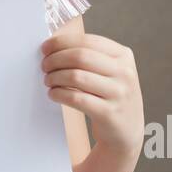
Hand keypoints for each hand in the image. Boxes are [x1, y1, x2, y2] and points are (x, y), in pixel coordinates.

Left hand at [41, 30, 143, 157]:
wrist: (127, 130)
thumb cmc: (112, 95)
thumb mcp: (112, 71)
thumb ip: (91, 56)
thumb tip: (54, 45)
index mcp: (124, 56)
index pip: (88, 41)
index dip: (62, 42)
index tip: (46, 47)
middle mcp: (124, 72)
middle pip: (80, 56)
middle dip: (55, 59)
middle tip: (44, 65)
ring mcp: (118, 93)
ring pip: (76, 76)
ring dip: (55, 77)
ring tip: (48, 80)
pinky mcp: (109, 113)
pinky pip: (76, 98)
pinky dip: (59, 94)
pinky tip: (53, 94)